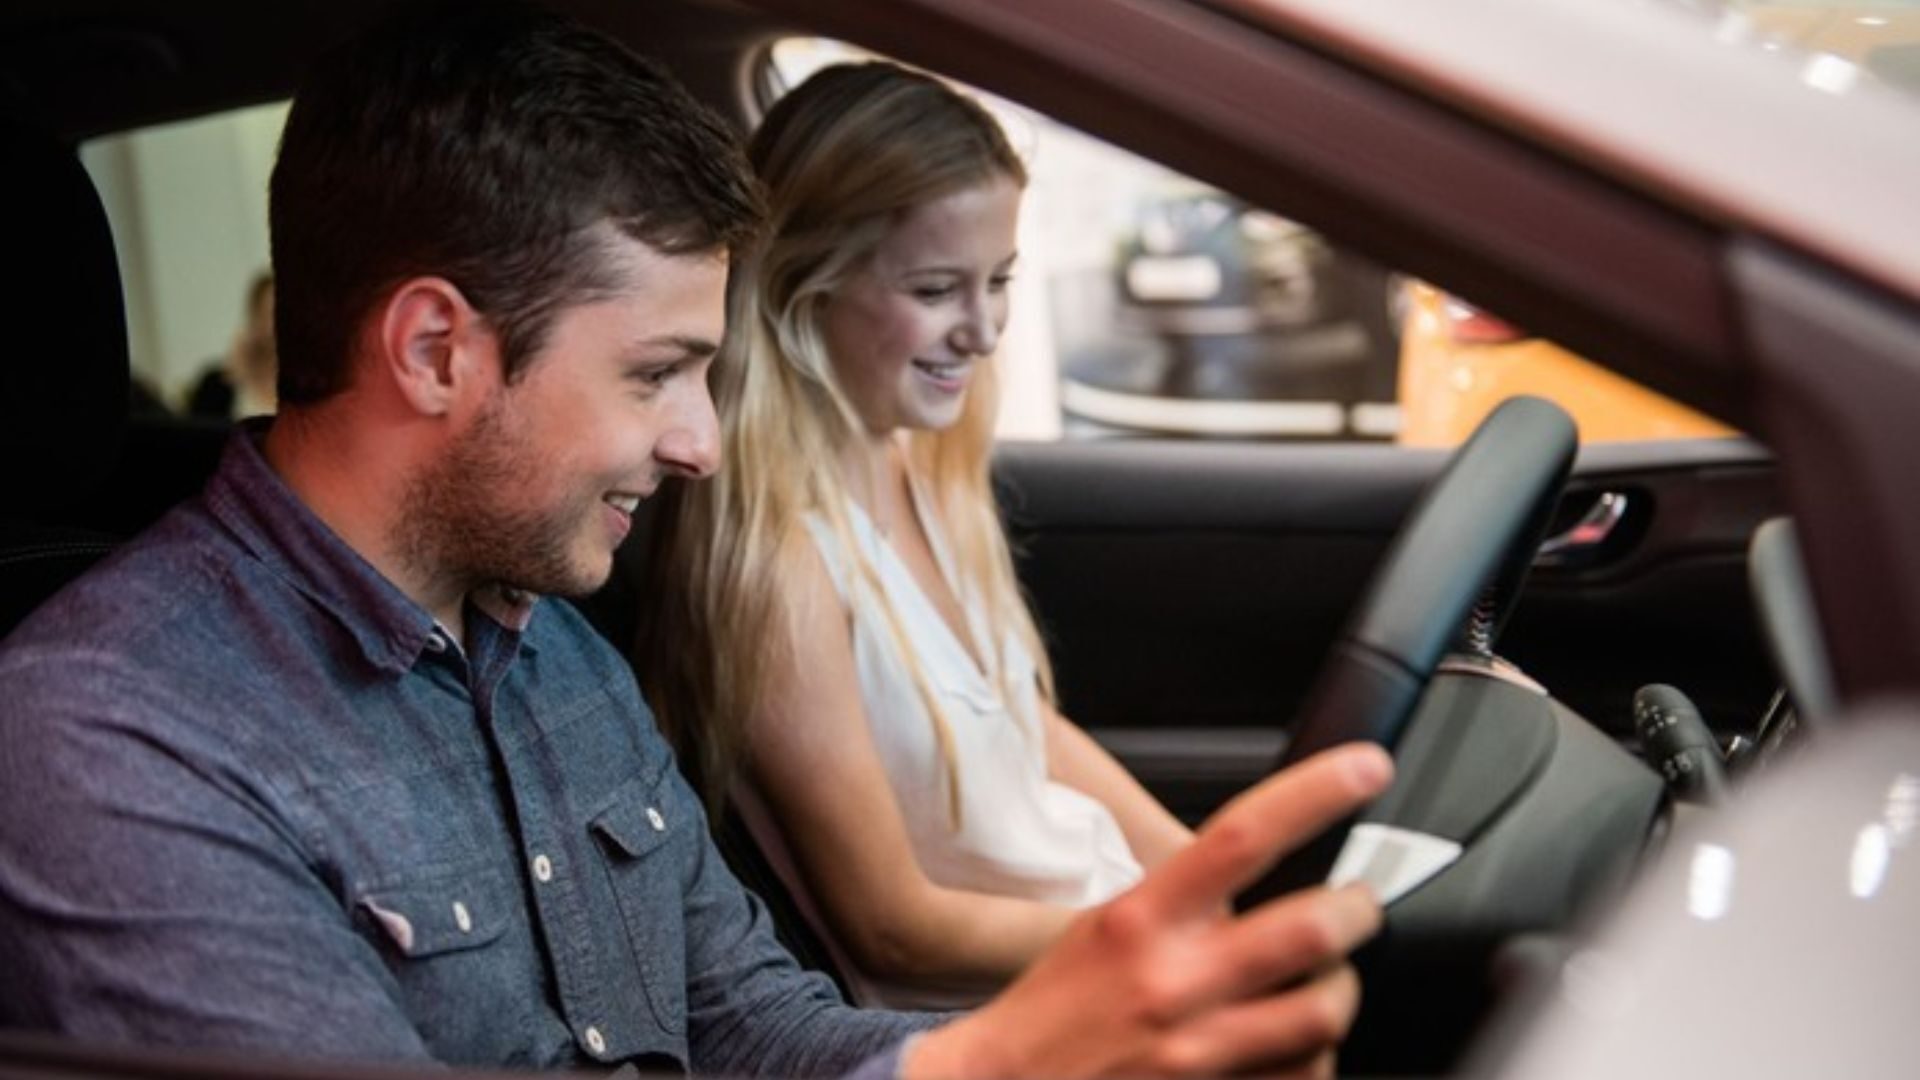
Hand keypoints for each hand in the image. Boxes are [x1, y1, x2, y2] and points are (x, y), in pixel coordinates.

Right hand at [905, 742, 1393, 1078]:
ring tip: (1322, 986)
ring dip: (1337, 994)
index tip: (1365, 766)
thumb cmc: (1056, 1011)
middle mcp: (1174, 984)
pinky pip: (1309, 1076)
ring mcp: (1201, 1054)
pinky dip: (1312, 1058)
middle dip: (1355, 911)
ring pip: (1324, 1013)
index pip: (1242, 836)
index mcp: (1142, 921)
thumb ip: (1182, 901)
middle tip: (1354, 906)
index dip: (1316, 794)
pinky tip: (1288, 1047)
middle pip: (1312, 929)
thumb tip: (1264, 868)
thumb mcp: (1108, 928)